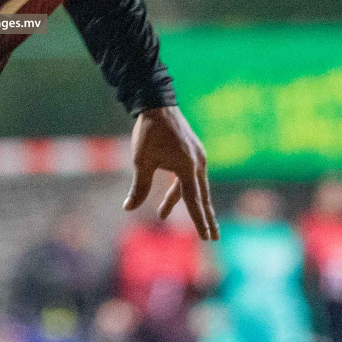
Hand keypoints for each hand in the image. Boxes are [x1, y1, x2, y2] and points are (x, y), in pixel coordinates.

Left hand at [124, 105, 218, 240]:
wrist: (158, 104)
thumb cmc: (149, 133)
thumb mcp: (141, 162)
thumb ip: (138, 187)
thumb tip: (128, 208)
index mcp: (188, 168)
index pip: (194, 202)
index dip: (199, 221)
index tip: (207, 237)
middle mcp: (198, 164)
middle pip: (202, 197)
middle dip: (205, 218)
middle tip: (213, 238)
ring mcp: (197, 157)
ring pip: (195, 187)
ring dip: (189, 204)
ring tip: (179, 219)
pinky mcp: (193, 152)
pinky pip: (189, 177)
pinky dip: (181, 189)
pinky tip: (171, 198)